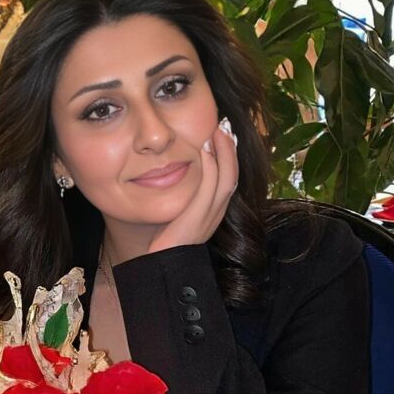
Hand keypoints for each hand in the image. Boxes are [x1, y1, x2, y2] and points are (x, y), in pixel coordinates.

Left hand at [147, 118, 238, 252]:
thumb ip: (183, 197)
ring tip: (216, 131)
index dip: (228, 156)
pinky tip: (204, 150)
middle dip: (230, 149)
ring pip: (226, 179)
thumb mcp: (177, 214)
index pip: (228, 179)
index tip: (221, 134)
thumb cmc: (163, 242)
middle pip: (232, 175)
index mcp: (213, 213)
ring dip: (223, 152)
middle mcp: (216, 215)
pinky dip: (209, 167)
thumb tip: (175, 173)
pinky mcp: (197, 220)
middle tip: (222, 125)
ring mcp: (209, 218)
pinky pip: (209, 189)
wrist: (161, 267)